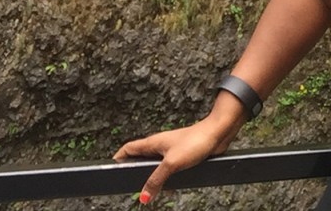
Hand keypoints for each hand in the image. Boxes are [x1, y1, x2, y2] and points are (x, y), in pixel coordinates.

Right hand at [113, 118, 235, 203]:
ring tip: (149, 191)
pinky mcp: (184, 155)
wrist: (218, 133)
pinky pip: (170, 169)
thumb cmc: (195, 141)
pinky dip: (167, 178)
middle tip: (130, 185)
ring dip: (153, 177)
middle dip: (134, 171)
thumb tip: (143, 197)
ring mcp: (172, 150)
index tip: (111, 169)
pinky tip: (170, 187)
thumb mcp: (172, 164)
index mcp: (152, 143)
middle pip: (140, 158)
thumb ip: (156, 180)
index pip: (128, 149)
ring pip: (156, 166)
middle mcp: (160, 146)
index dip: (118, 158)